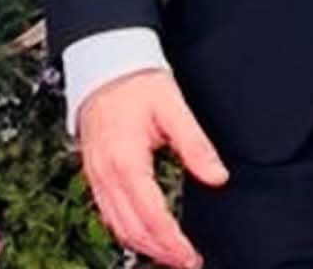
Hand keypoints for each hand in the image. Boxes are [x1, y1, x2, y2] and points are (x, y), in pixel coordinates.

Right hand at [76, 69, 229, 267]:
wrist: (106, 63)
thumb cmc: (138, 82)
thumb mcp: (173, 106)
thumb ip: (195, 144)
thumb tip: (218, 177)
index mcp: (126, 161)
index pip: (151, 215)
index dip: (172, 242)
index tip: (192, 256)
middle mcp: (107, 175)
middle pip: (132, 229)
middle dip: (160, 252)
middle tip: (187, 261)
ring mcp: (97, 176)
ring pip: (117, 226)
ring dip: (143, 246)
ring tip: (170, 255)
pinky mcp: (94, 173)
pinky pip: (108, 213)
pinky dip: (126, 231)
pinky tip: (143, 235)